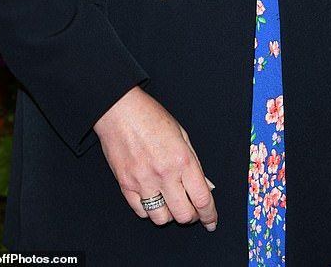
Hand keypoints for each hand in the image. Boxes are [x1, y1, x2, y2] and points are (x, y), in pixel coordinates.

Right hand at [94, 86, 216, 230]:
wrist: (120, 110)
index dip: (209, 215)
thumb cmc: (150, 117)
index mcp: (182, 159)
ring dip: (169, 214)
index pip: (202, 198)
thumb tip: (206, 187)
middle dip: (191, 216)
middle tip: (191, 209)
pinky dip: (149, 209)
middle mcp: (163, 174)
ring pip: (161, 218)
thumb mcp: (182, 134)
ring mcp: (143, 181)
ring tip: (170, 202)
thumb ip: (194, 163)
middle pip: (183, 215)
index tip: (211, 221)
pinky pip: (140, 211)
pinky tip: (153, 197)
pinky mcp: (126, 185)